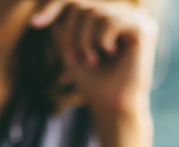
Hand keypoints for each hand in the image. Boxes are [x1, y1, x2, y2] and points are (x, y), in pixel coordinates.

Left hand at [31, 0, 157, 116]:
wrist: (110, 104)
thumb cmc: (91, 78)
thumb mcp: (69, 44)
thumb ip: (62, 20)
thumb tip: (45, 0)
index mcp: (107, 12)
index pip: (76, 0)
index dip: (53, 6)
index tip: (35, 23)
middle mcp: (123, 10)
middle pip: (83, 5)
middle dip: (72, 34)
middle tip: (75, 58)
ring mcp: (135, 17)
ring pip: (95, 13)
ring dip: (85, 41)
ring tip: (92, 60)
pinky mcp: (143, 27)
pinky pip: (110, 21)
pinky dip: (102, 41)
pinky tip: (110, 55)